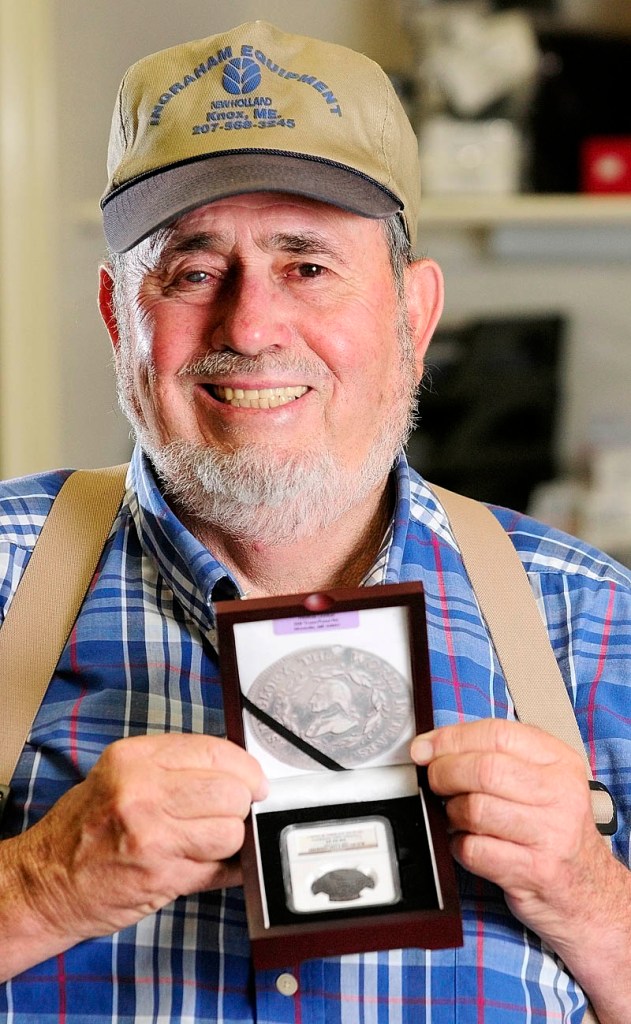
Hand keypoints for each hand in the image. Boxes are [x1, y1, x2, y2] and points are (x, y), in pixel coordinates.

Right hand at [0, 733, 266, 977]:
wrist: (46, 881)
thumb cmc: (85, 828)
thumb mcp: (120, 775)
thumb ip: (173, 766)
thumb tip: (236, 770)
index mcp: (135, 758)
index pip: (216, 752)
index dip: (246, 769)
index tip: (254, 781)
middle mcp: (143, 792)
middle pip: (231, 791)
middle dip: (240, 805)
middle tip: (229, 814)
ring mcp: (153, 836)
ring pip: (231, 832)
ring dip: (230, 841)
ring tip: (207, 842)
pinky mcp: (162, 877)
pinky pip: (220, 869)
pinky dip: (226, 869)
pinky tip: (209, 864)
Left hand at [411, 719, 604, 944]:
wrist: (588, 892)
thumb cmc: (553, 829)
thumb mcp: (540, 781)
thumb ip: (493, 757)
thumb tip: (429, 747)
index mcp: (559, 761)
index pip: (497, 734)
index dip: (451, 738)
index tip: (425, 748)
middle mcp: (560, 794)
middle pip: (483, 770)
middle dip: (444, 774)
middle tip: (436, 782)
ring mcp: (550, 834)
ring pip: (475, 809)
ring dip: (451, 813)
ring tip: (458, 817)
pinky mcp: (535, 871)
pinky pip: (474, 850)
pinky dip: (459, 846)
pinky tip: (468, 844)